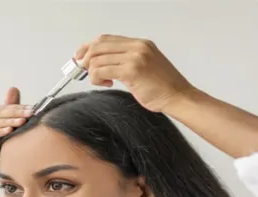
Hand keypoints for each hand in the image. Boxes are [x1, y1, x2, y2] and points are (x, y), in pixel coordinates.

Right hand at [0, 87, 32, 178]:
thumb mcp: (0, 135)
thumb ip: (8, 119)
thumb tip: (19, 99)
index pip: (1, 108)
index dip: (17, 107)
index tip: (33, 109)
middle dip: (14, 112)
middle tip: (30, 113)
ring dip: (6, 122)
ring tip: (21, 121)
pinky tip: (7, 131)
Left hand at [75, 35, 194, 112]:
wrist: (178, 96)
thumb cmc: (162, 86)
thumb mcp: (144, 66)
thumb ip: (125, 60)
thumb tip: (99, 62)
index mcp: (140, 43)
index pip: (106, 39)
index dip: (88, 46)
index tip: (79, 56)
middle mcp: (137, 47)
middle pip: (98, 46)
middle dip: (86, 59)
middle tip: (85, 72)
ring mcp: (135, 57)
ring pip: (97, 59)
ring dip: (93, 73)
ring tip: (102, 81)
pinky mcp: (132, 71)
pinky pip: (102, 71)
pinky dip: (97, 79)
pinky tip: (107, 84)